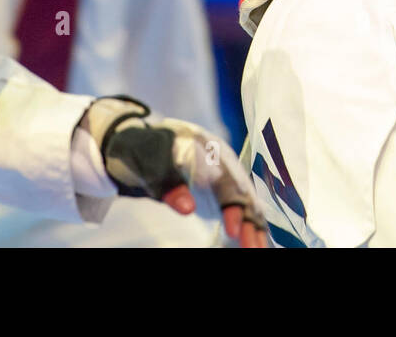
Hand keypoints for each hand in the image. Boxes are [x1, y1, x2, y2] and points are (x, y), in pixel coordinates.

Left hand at [80, 97, 267, 247]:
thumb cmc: (145, 152)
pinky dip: (246, 224)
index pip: (229, 180)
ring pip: (243, 203)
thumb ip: (169, 185)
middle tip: (255, 248)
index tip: (233, 230)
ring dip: (253, 226)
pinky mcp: (218, 191)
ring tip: (258, 249)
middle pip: (242, 193)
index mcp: (210, 151)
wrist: (137, 147)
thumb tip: (188, 208)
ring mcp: (222, 177)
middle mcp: (223, 163)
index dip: (235, 205)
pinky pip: (237, 208)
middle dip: (250, 221)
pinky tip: (254, 241)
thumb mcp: (150, 166)